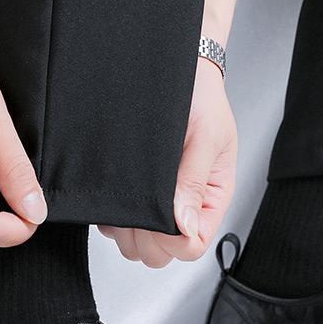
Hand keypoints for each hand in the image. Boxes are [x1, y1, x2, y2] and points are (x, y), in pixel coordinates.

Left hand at [99, 57, 236, 266]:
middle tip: (139, 202)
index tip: (161, 216)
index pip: (193, 246)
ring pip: (135, 245)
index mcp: (210, 199)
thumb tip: (185, 226)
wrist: (176, 69)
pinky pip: (116, 226)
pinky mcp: (133, 195)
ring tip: (126, 192)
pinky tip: (116, 187)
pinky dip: (111, 216)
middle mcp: (184, 207)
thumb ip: (194, 183)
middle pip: (161, 254)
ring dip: (126, 227)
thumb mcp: (204, 137)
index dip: (173, 240)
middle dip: (146, 237)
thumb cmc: (197, 97)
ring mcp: (157, 204)